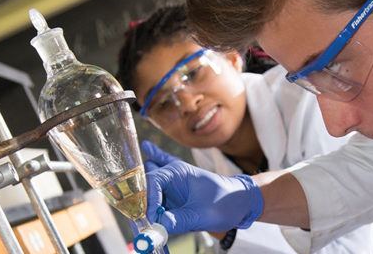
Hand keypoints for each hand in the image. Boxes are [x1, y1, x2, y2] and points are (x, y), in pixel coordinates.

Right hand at [141, 141, 263, 233]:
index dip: (147, 201)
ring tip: (131, 207)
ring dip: (140, 196)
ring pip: (148, 185)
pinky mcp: (175, 191)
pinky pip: (160, 177)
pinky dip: (154, 163)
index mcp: (179, 172)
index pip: (153, 181)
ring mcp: (173, 182)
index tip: (149, 218)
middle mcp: (173, 174)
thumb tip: (158, 226)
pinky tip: (146, 147)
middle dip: (139, 200)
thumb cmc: (226, 203)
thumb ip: (180, 220)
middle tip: (136, 219)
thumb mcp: (203, 215)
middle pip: (146, 183)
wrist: (241, 202)